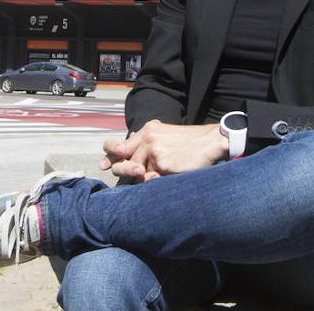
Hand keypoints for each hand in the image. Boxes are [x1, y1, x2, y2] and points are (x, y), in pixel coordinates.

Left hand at [99, 120, 227, 181]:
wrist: (211, 141)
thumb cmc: (188, 141)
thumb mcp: (164, 134)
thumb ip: (145, 141)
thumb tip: (127, 147)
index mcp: (147, 131)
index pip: (119, 145)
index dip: (110, 157)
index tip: (103, 166)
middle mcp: (147, 139)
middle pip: (125, 163)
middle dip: (125, 173)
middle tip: (132, 177)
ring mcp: (154, 151)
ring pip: (138, 175)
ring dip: (145, 179)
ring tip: (157, 176)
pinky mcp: (163, 164)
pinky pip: (152, 181)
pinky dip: (157, 183)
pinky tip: (166, 178)